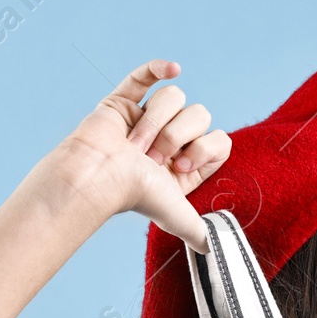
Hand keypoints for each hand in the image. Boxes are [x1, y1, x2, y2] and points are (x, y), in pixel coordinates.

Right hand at [53, 58, 229, 252]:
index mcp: (185, 163)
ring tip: (136, 145)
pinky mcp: (124, 101)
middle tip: (154, 158)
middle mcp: (169, 140)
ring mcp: (146, 119)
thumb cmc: (134, 196)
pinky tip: (173, 68)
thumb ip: (200, 233)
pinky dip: (159, 68)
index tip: (182, 167)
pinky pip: (146, 76)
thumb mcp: (178, 217)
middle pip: (200, 114)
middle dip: (178, 137)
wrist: (98, 177)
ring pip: (174, 97)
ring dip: (156, 122)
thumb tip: (217, 249)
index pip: (219, 140)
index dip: (205, 149)